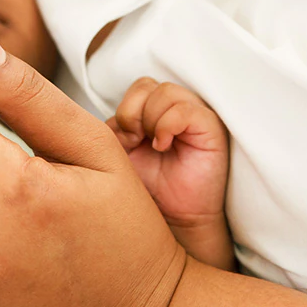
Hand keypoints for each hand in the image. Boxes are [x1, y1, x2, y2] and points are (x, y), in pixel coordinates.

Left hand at [109, 78, 231, 269]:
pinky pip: (185, 109)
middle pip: (146, 85)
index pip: (136, 88)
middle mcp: (174, 110)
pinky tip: (163, 146)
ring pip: (165, 92)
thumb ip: (109, 130)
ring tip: (153, 146)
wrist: (171, 221)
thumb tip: (95, 116)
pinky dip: (167, 125)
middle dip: (133, 113)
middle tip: (135, 141)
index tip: (124, 140)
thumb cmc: (146, 190)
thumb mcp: (116, 154)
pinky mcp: (210, 129)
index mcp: (153, 112)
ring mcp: (194, 117)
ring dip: (150, 119)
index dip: (124, 110)